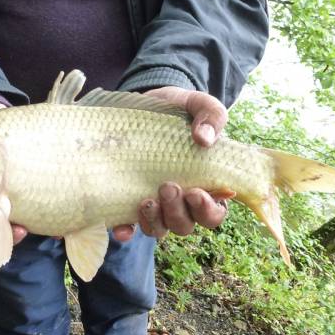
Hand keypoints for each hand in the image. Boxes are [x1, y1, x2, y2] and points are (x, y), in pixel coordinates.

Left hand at [112, 86, 228, 241]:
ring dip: (155, 222)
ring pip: (159, 228)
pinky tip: (121, 229)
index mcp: (206, 184)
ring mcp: (155, 202)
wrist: (146, 104)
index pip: (213, 213)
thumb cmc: (180, 110)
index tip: (195, 192)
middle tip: (167, 187)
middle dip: (177, 212)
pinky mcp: (129, 199)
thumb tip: (205, 138)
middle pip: (184, 225)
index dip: (207, 210)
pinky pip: (129, 225)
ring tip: (146, 201)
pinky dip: (126, 231)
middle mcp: (181, 201)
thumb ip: (210, 116)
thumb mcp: (198, 105)